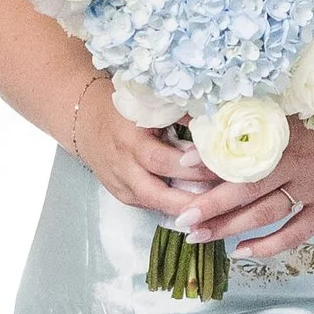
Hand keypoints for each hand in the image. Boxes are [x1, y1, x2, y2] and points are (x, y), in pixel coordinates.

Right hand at [69, 75, 216, 221]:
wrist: (86, 121)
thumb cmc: (125, 108)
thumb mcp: (150, 103)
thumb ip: (182, 114)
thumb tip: (219, 122)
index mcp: (130, 139)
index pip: (162, 159)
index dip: (191, 166)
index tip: (221, 167)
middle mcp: (123, 166)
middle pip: (159, 192)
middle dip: (194, 197)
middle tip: (226, 196)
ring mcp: (121, 184)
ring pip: (156, 205)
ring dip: (187, 209)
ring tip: (218, 209)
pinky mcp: (123, 195)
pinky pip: (152, 206)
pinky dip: (175, 209)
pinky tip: (200, 210)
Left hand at [184, 113, 313, 258]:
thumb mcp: (301, 102)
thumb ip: (267, 113)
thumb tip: (223, 110)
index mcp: (286, 135)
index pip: (240, 152)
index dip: (209, 160)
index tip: (180, 167)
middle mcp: (296, 164)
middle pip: (245, 190)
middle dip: (210, 205)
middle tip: (181, 219)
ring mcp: (313, 189)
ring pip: (264, 213)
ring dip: (229, 227)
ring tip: (198, 237)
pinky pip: (296, 232)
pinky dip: (269, 245)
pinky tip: (242, 253)